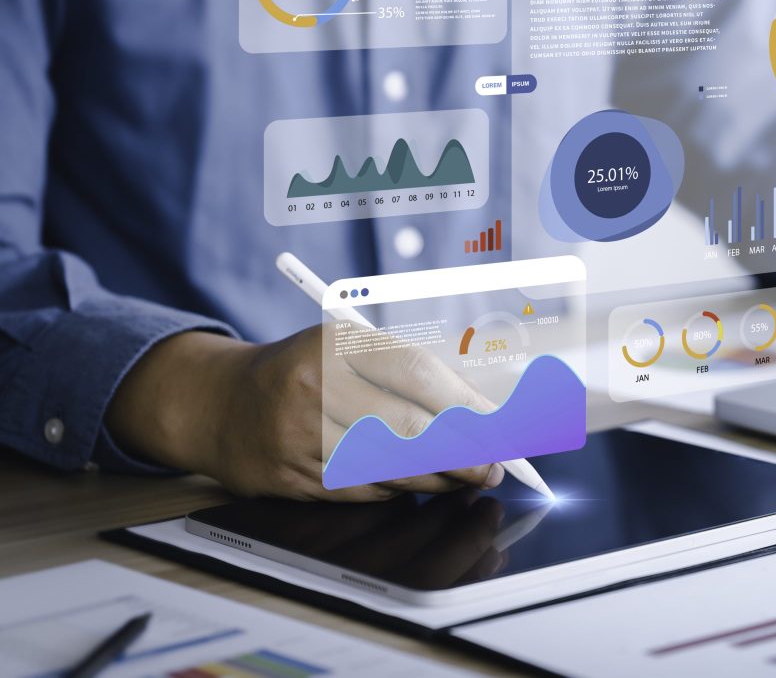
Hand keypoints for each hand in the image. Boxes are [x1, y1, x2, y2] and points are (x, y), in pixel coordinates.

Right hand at [106, 326, 504, 500]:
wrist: (219, 402)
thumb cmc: (305, 370)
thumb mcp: (347, 349)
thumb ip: (406, 372)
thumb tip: (478, 409)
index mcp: (335, 343)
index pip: (415, 372)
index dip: (464, 404)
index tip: (496, 426)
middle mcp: (312, 387)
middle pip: (407, 428)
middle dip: (461, 454)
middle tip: (492, 465)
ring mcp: (296, 436)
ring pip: (387, 468)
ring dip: (436, 479)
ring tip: (465, 477)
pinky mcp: (287, 476)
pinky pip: (359, 491)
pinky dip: (395, 489)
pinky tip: (416, 483)